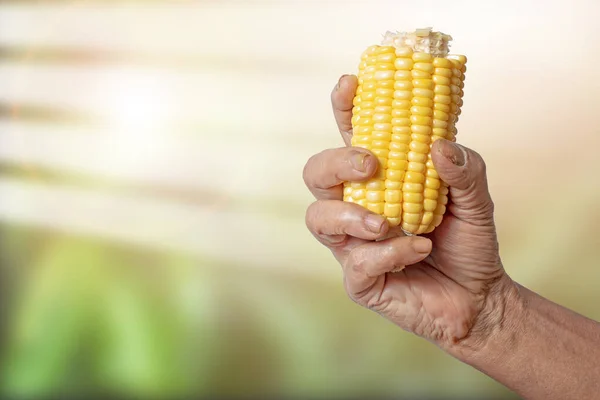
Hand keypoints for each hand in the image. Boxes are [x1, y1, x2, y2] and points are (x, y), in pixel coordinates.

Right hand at [303, 75, 513, 348]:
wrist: (478, 298)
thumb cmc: (468, 243)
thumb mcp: (476, 199)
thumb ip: (464, 169)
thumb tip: (438, 145)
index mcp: (379, 181)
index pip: (352, 137)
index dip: (345, 109)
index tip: (350, 84)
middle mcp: (356, 207)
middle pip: (316, 174)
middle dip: (336, 163)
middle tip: (371, 164)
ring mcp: (352, 244)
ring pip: (319, 219)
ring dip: (352, 216)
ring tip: (387, 223)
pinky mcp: (358, 280)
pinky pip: (356, 263)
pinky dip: (390, 253)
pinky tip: (419, 249)